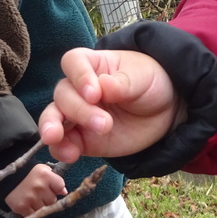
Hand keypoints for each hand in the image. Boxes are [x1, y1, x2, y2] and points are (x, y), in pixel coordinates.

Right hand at [5, 163, 66, 215]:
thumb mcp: (43, 170)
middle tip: (40, 194)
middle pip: (53, 200)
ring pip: (44, 209)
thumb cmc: (28, 173)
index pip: (61, 186)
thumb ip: (55, 179)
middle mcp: (40, 187)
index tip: (52, 189)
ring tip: (34, 199)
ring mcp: (31, 198)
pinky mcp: (22, 207)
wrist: (7, 177)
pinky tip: (28, 205)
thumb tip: (64, 192)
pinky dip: (32, 212)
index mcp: (46, 175)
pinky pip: (33, 215)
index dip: (57, 189)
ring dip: (40, 206)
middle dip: (48, 198)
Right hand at [39, 47, 180, 162]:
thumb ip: (122, 83)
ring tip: (57, 139)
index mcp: (93, 65)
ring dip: (52, 127)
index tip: (94, 93)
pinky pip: (62, 143)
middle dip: (79, 110)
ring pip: (53, 117)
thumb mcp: (143, 78)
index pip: (73, 62)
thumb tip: (102, 85)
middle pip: (63, 93)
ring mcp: (78, 114)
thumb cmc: (149, 82)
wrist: (164, 111)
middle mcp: (78, 88)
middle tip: (104, 124)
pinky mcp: (81, 138)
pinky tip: (69, 155)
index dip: (79, 76)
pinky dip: (60, 149)